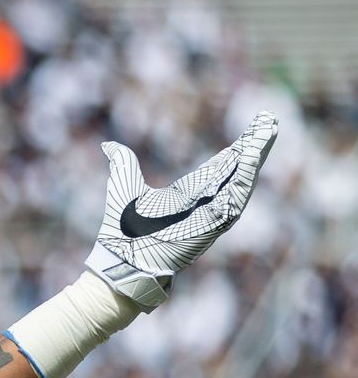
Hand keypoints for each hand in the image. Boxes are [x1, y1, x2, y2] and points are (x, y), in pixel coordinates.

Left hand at [84, 112, 278, 309]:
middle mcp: (205, 202)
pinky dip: (245, 177)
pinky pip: (236, 198)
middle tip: (269, 120)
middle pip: (237, 169)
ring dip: (256, 156)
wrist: (120, 256)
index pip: (220, 165)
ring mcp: (212, 213)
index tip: (254, 126)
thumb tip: (108, 145)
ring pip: (242, 180)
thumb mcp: (124, 185)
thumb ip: (123, 163)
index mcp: (189, 192)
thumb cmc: (121, 229)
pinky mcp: (215, 224)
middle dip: (254, 145)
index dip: (237, 146)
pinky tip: (253, 155)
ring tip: (267, 131)